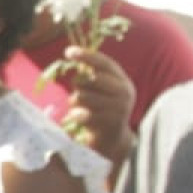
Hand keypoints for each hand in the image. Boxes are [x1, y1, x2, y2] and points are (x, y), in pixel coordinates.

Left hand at [59, 47, 135, 166]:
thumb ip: (92, 77)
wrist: (113, 140)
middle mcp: (124, 92)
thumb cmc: (102, 112)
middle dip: (79, 85)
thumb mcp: (103, 92)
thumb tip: (73, 56)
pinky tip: (79, 117)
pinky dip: (76, 115)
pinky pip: (82, 113)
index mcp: (123, 81)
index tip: (68, 51)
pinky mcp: (109, 123)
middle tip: (79, 93)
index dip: (86, 56)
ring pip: (83, 96)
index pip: (105, 63)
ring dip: (75, 102)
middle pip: (91, 79)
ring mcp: (118, 108)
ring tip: (81, 108)